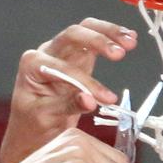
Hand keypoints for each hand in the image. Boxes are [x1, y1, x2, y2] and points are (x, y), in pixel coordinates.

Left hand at [1, 18, 138, 162]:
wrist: (32, 132)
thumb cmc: (32, 125)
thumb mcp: (46, 118)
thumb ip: (68, 106)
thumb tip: (89, 99)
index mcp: (32, 65)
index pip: (63, 66)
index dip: (85, 81)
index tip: (102, 98)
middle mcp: (46, 53)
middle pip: (73, 35)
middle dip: (98, 41)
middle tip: (119, 53)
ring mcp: (63, 54)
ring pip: (86, 30)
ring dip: (109, 33)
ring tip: (130, 41)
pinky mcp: (78, 59)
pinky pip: (95, 43)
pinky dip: (111, 38)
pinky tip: (128, 38)